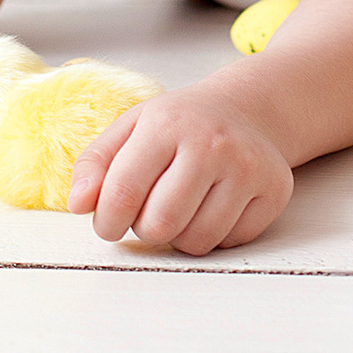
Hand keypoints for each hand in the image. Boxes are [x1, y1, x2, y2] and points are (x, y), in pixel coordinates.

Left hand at [67, 86, 294, 255]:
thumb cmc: (180, 125)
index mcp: (166, 124)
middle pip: (160, 224)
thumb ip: (95, 164)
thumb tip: (78, 205)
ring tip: (180, 207)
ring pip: (196, 241)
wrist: (247, 110)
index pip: (124, 193)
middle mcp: (211, 143)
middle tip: (148, 213)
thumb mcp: (131, 128)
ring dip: (178, 235)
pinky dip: (213, 235)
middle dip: (144, 228)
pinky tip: (212, 206)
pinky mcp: (273, 190)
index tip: (107, 224)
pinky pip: (229, 242)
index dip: (107, 221)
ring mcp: (247, 167)